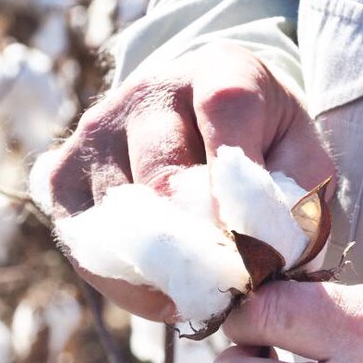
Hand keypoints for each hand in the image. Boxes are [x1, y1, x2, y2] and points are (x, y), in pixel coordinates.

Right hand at [34, 42, 334, 321]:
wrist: (199, 123)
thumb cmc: (260, 144)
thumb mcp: (301, 154)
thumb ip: (296, 196)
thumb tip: (264, 258)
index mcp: (218, 70)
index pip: (226, 112)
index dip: (240, 189)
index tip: (257, 248)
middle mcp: (146, 92)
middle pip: (165, 180)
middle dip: (204, 248)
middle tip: (234, 289)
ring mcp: (95, 131)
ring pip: (122, 221)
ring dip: (167, 272)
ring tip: (205, 293)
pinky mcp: (62, 174)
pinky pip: (86, 246)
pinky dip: (127, 284)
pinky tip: (165, 291)